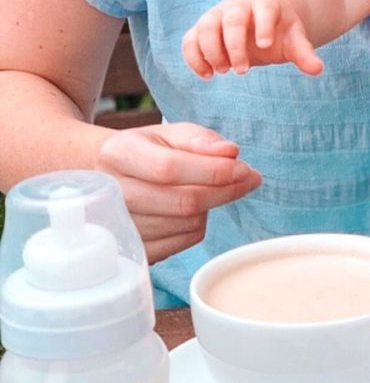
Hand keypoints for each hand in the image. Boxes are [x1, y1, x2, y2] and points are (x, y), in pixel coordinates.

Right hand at [96, 123, 261, 263]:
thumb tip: (230, 152)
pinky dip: (197, 226)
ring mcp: (118, 226)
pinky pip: (181, 243)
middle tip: (247, 180)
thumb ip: (200, 139)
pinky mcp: (131, 249)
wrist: (108, 176)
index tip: (244, 169)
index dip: (213, 171)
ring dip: (210, 207)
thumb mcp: (168, 134)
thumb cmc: (146, 152)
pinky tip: (191, 210)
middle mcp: (112, 192)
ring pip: (186, 224)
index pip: (170, 168)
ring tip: (210, 190)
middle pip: (182, 202)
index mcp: (118, 154)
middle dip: (224, 191)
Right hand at [182, 0, 322, 77]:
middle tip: (242, 70)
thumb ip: (304, 53)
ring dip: (211, 51)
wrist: (259, 20)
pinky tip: (207, 76)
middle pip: (231, 20)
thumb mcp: (294, 40)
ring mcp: (217, 15)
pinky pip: (190, 39)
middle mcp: (238, 6)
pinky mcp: (202, 28)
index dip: (264, 26)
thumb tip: (318, 69)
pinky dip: (194, 57)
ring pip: (206, 27)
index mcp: (265, 5)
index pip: (264, 10)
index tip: (265, 46)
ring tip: (222, 72)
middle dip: (234, 46)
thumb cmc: (280, 32)